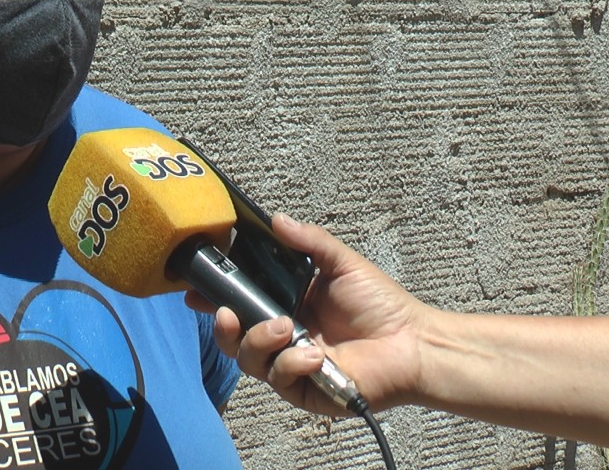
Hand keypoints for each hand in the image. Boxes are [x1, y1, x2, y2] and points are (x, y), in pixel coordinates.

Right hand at [187, 215, 429, 415]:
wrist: (413, 343)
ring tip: (285, 328)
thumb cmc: (381, 305)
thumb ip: (309, 242)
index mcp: (285, 307)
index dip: (215, 299)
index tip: (196, 289)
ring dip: (259, 342)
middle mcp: (282, 337)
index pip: (240, 304)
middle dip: (223, 327)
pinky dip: (292, 365)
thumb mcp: (342, 264)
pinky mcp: (305, 390)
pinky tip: (316, 355)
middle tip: (228, 313)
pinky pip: (280, 380)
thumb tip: (276, 219)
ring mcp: (291, 365)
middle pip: (234, 338)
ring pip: (249, 361)